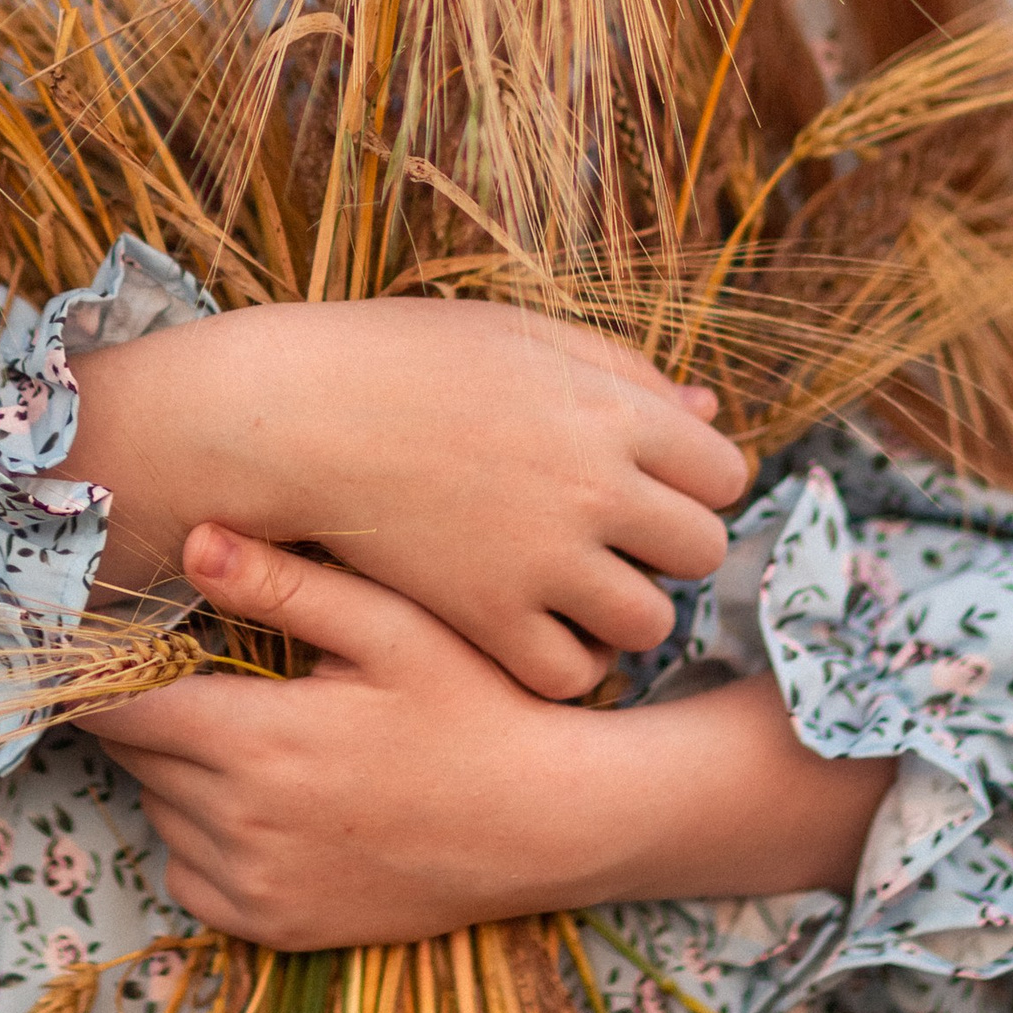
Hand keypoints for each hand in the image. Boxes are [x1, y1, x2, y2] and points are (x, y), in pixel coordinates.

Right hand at [67, 297, 745, 696]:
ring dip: (623, 611)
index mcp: (607, 409)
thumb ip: (621, 372)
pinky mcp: (487, 617)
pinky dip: (564, 662)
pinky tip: (533, 629)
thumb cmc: (399, 361)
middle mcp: (592, 487)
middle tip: (614, 541)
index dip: (693, 482)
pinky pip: (573, 674)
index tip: (650, 485)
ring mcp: (542, 559)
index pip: (724, 472)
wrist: (289, 415)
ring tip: (576, 590)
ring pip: (649, 622)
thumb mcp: (520, 338)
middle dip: (668, 548)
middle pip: (700, 550)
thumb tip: (708, 414)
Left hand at [90, 526, 602, 945]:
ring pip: (160, 813)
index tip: (104, 647)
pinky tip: (264, 801)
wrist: (546, 825)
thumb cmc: (474, 706)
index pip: (116, 710)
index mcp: (255, 739)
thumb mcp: (389, 627)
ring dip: (179, 774)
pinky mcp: (277, 929)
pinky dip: (202, 840)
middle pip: (137, 758)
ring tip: (253, 735)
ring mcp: (257, 884)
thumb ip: (283, 583)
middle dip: (153, 713)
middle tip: (206, 675)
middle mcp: (240, 823)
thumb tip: (190, 538)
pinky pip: (190, 878)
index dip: (98, 675)